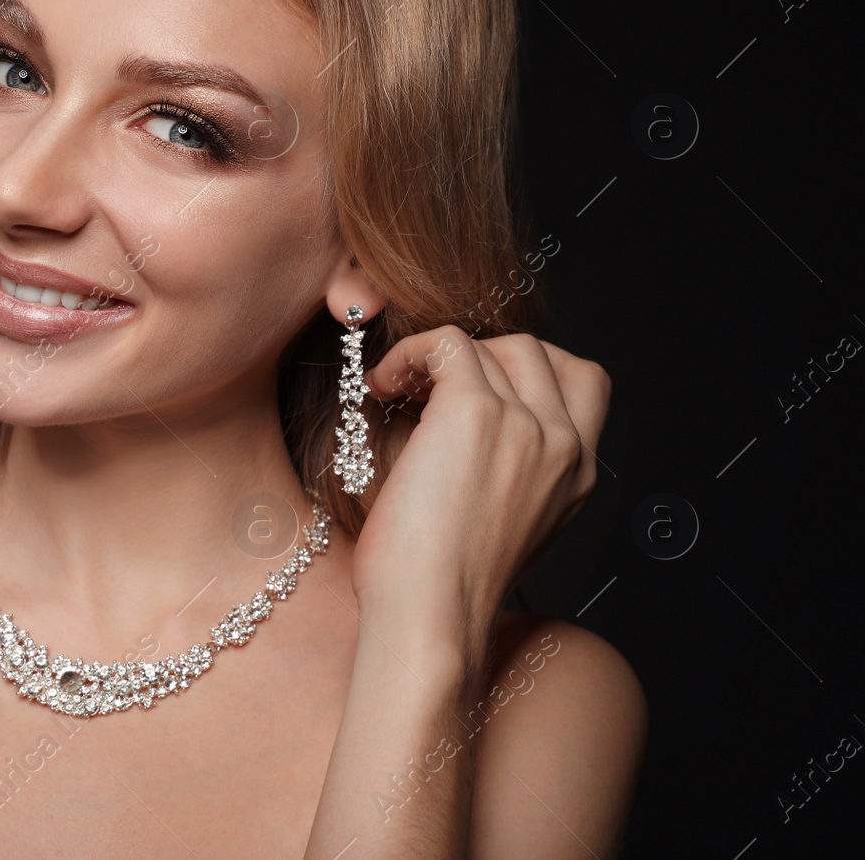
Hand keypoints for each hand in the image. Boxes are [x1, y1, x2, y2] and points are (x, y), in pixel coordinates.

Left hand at [352, 328, 609, 649]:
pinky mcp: (475, 413)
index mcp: (577, 475)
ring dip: (435, 355)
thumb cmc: (442, 588)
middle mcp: (563, 445)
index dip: (523, 370)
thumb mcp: (500, 526)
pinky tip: (381, 386)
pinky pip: (447, 343)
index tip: (470, 387)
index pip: (581, 382)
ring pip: (489, 345)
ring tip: (396, 388)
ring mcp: (526, 425)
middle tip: (426, 384)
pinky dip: (409, 352)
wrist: (430, 618)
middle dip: (479, 356)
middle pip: (537, 353)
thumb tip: (456, 427)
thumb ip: (507, 474)